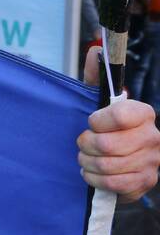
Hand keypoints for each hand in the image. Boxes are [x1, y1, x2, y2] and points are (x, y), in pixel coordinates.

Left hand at [78, 46, 159, 201]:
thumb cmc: (102, 125)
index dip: (96, 122)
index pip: (118, 115)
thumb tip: (95, 50)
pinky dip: (96, 179)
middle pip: (108, 145)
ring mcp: (153, 162)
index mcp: (143, 113)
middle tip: (82, 144)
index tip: (91, 122)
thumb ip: (96, 75)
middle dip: (86, 145)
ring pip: (108, 166)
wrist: (114, 156)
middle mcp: (153, 136)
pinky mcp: (146, 182)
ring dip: (88, 163)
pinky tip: (92, 173)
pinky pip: (115, 184)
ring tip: (85, 158)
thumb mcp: (96, 98)